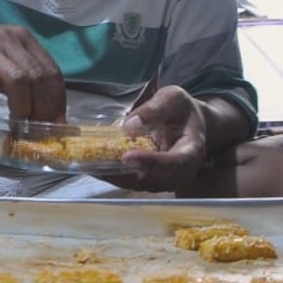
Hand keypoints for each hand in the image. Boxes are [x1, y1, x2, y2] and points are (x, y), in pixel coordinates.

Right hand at [0, 19, 65, 120]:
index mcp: (22, 38)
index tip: (57, 121)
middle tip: (38, 128)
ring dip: (21, 108)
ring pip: (18, 81)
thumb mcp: (2, 55)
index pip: (50, 70)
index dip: (57, 99)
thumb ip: (22, 75)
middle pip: (37, 77)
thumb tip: (44, 111)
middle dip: (42, 107)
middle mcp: (8, 40)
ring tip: (15, 122)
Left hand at [91, 85, 206, 191]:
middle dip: (124, 173)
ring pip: (140, 184)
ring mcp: (167, 179)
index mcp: (192, 150)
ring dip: (115, 176)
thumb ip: (154, 109)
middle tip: (96, 163)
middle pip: (153, 180)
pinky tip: (95, 165)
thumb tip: (129, 125)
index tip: (127, 157)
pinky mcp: (153, 180)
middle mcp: (182, 171)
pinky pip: (134, 181)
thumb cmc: (182, 110)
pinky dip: (114, 175)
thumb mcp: (172, 98)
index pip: (175, 162)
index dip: (151, 163)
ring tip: (90, 164)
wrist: (189, 124)